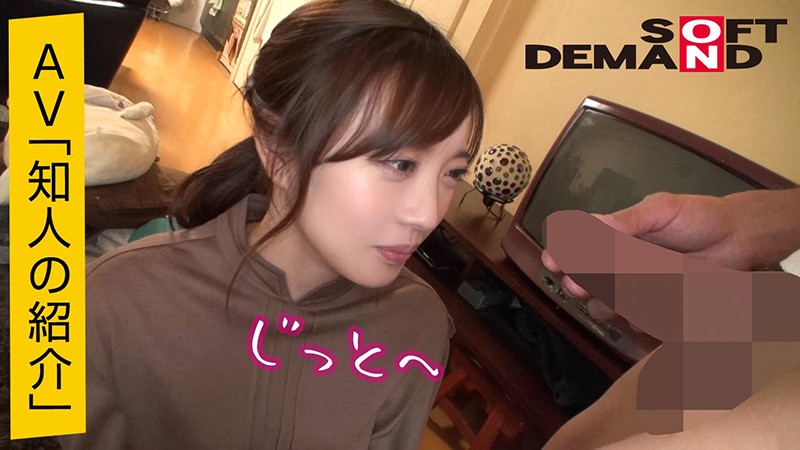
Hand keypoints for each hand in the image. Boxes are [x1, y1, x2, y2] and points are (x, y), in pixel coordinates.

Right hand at [542, 190, 799, 319]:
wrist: (738, 238)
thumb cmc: (697, 217)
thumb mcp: (661, 210)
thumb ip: (627, 221)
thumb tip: (591, 225)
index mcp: (613, 237)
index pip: (575, 247)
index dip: (560, 255)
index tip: (553, 262)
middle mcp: (617, 264)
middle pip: (583, 281)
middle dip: (577, 284)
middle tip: (579, 285)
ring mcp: (634, 288)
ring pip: (604, 304)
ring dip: (605, 303)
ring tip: (619, 297)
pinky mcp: (653, 307)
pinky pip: (635, 319)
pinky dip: (638, 316)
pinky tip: (650, 308)